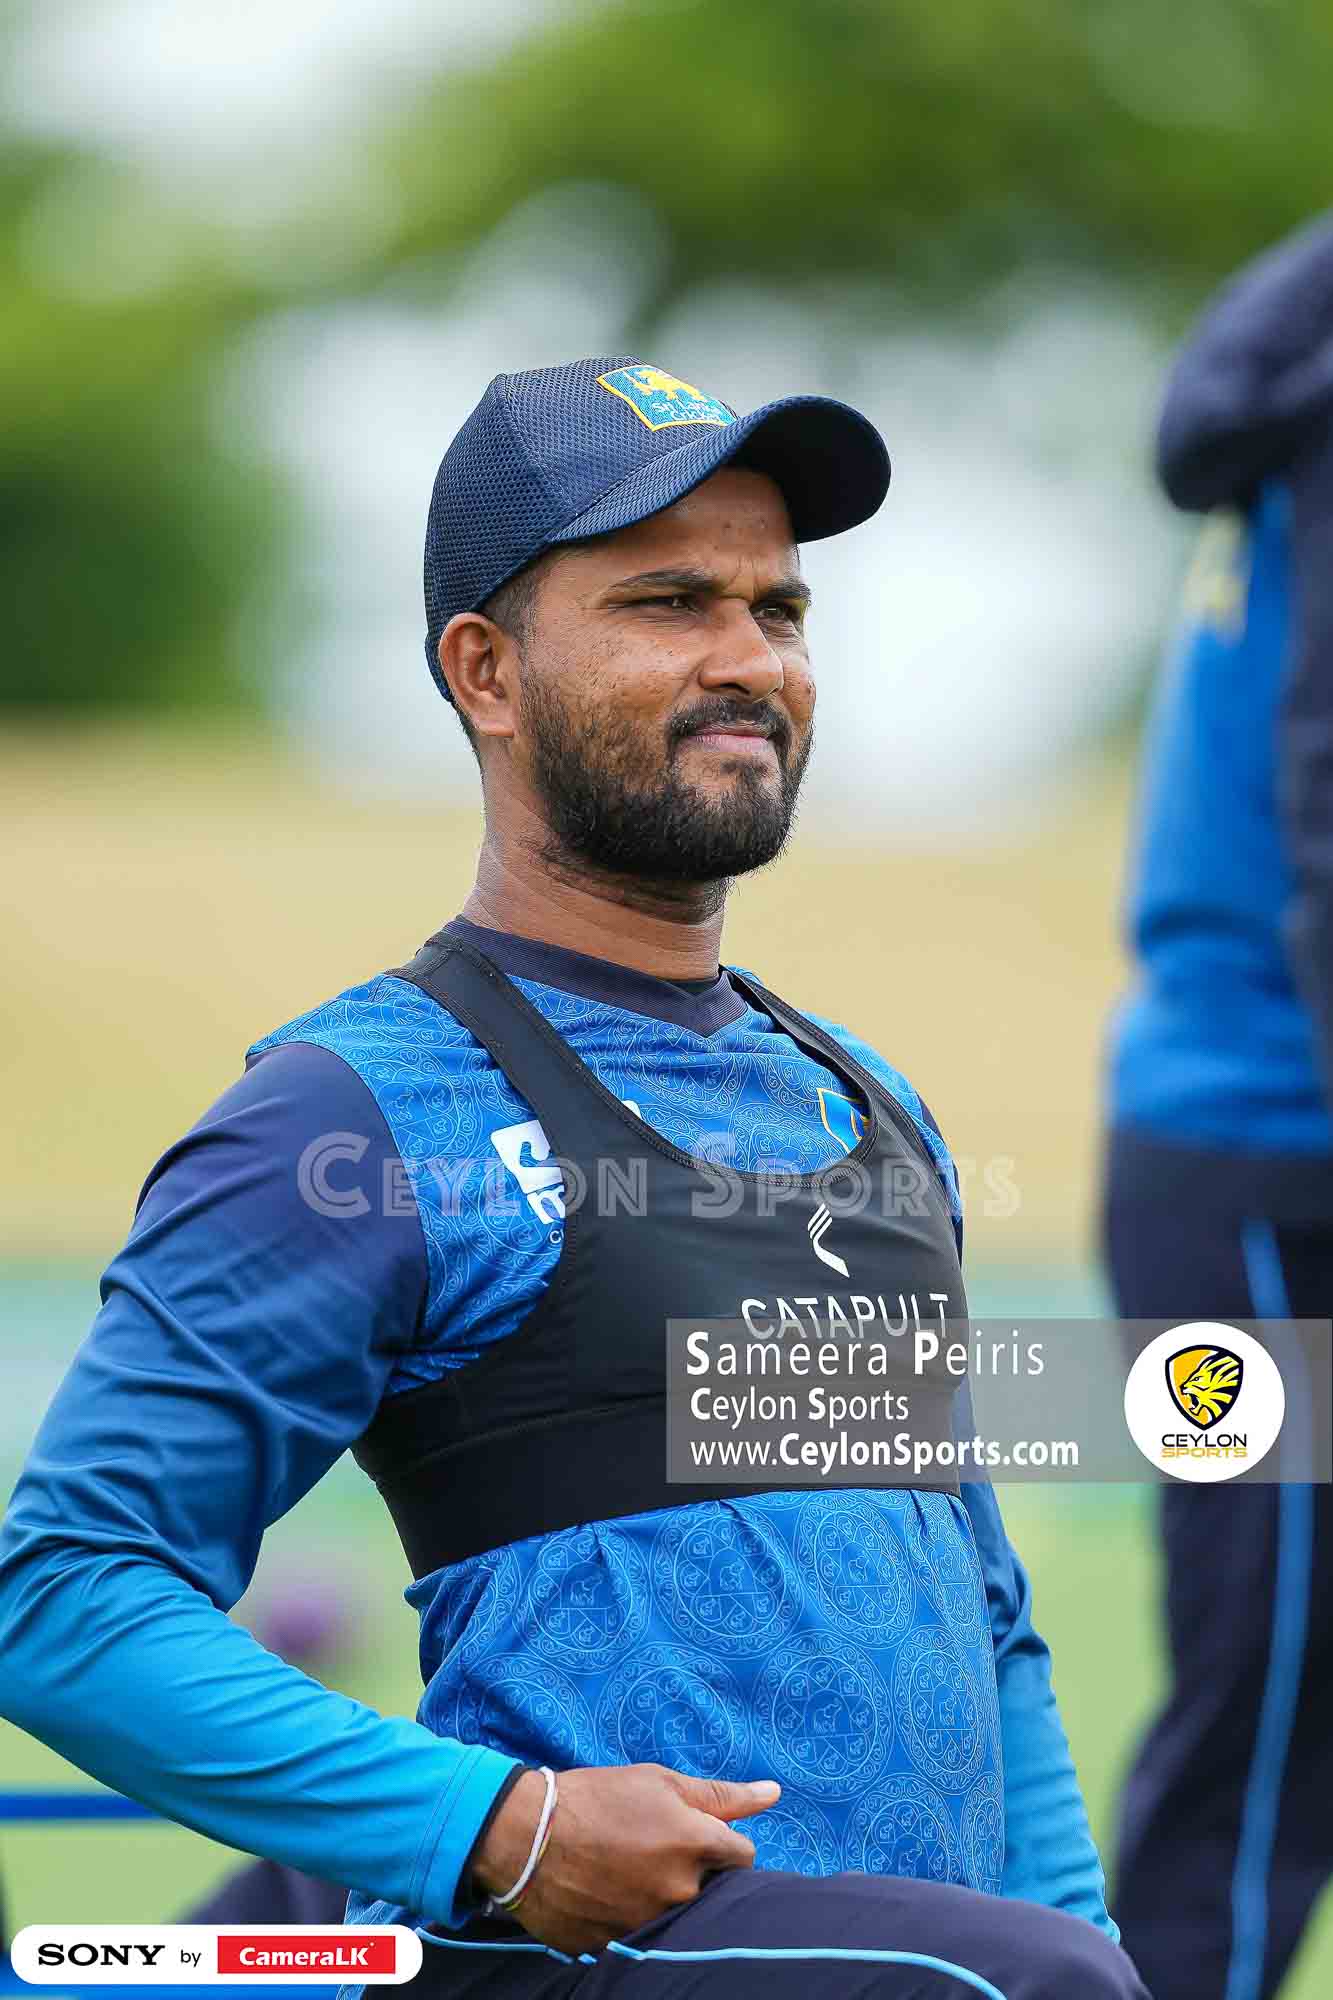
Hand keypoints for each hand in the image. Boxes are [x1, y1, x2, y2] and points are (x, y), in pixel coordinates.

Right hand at [469, 1762, 780, 1956]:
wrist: (528, 1836)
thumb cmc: (597, 1798)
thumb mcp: (660, 1782)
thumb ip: (722, 1794)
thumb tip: (775, 1793)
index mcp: (695, 1842)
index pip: (744, 1857)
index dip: (723, 1844)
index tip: (698, 1837)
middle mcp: (680, 1889)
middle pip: (714, 1890)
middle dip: (698, 1873)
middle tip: (659, 1855)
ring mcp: (651, 1923)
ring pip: (682, 1916)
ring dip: (668, 1898)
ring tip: (633, 1874)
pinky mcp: (622, 1946)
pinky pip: (647, 1937)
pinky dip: (637, 1919)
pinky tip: (614, 1896)